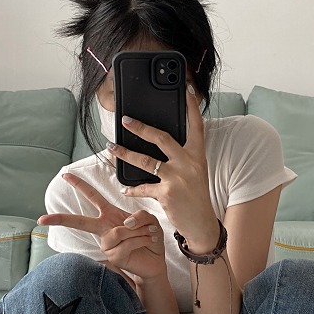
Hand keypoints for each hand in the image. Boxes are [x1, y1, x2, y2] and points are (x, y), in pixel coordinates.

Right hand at [38, 172, 166, 281]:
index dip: (79, 185)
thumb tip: (127, 223)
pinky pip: (129, 242)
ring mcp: (106, 244)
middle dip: (62, 219)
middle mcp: (104, 229)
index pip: (93, 197)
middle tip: (43, 219)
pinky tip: (148, 242)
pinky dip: (143, 239)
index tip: (64, 175)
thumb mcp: (148, 219)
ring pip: (122, 231)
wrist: (155, 261)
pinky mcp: (113, 256)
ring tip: (149, 234)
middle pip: (81, 221)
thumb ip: (140, 215)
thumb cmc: (149, 238)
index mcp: (109, 215)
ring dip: (141, 231)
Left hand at [107, 85, 220, 252]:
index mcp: (197, 155)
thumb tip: (160, 142)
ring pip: (146, 161)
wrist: (201, 224)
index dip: (191, 107)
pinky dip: (132, 188)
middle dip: (141, 127)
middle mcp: (188, 163)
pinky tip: (124, 188)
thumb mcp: (195, 172)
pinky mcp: (166, 194)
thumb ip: (182, 157)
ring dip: (125, 153)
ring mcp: (177, 178)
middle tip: (125, 120)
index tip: (186, 90)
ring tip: (112, 148)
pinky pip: (143, 187)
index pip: (196, 126)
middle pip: (162, 138)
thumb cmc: (196, 197)